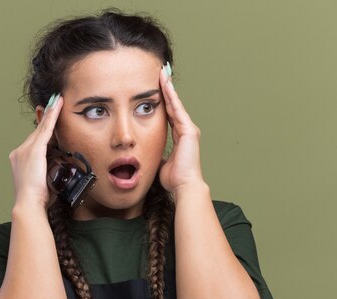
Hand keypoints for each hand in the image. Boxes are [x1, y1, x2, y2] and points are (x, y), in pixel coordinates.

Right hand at [8, 94, 62, 208]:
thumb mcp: (43, 182)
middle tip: (56, 102)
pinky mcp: (34, 150)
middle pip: (37, 132)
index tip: (48, 117)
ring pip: (41, 128)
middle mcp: (19, 152)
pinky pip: (45, 129)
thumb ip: (48, 172)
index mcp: (20, 160)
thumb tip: (59, 171)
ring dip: (50, 113)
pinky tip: (57, 106)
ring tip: (58, 100)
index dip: (43, 128)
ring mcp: (25, 150)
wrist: (29, 203)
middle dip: (47, 118)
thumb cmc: (37, 199)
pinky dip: (52, 116)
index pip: (35, 141)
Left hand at [158, 67, 205, 193]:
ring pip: (176, 104)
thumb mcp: (162, 163)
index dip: (164, 102)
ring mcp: (189, 130)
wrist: (184, 186)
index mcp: (180, 138)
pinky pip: (177, 110)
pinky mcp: (189, 131)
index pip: (170, 115)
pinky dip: (171, 97)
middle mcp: (186, 131)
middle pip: (174, 106)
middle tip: (160, 74)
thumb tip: (148, 154)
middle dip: (166, 90)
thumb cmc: (174, 179)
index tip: (157, 90)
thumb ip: (158, 155)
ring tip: (162, 74)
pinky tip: (165, 86)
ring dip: (168, 89)